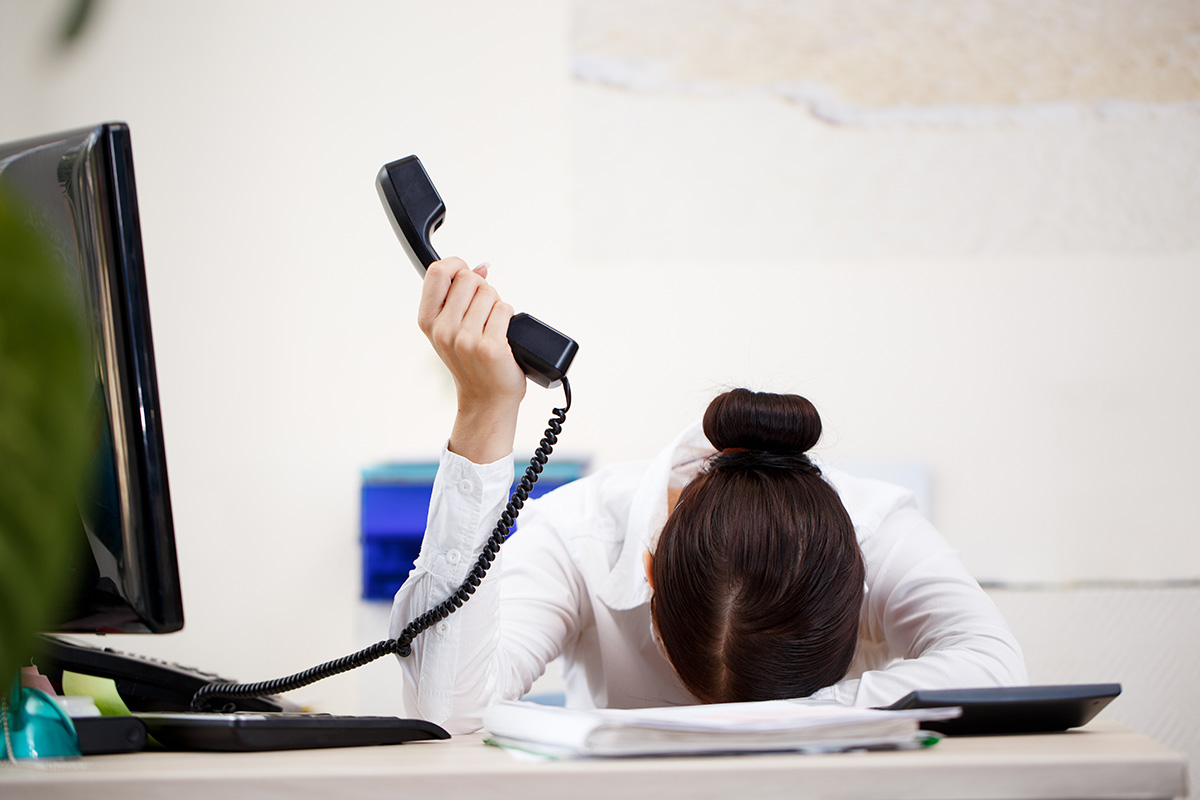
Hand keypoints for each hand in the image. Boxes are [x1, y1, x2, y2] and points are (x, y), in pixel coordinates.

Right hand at [418, 257, 526, 462]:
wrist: (487, 400)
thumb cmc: (472, 363)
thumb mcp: (452, 329)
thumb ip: (458, 297)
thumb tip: (480, 268)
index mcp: (429, 321)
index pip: (437, 272)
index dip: (456, 264)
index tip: (469, 272)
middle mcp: (443, 330)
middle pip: (469, 278)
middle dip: (482, 289)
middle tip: (484, 313)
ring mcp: (466, 339)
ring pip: (489, 293)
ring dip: (497, 306)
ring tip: (493, 328)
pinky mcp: (490, 347)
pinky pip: (505, 310)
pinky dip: (509, 320)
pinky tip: (503, 338)